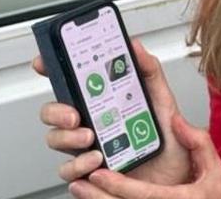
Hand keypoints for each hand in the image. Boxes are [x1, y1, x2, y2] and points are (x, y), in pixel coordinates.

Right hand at [34, 39, 191, 184]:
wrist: (177, 175)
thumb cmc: (167, 139)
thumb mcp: (162, 100)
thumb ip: (149, 70)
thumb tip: (134, 46)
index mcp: (101, 102)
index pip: (69, 83)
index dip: (51, 69)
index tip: (44, 63)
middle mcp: (89, 122)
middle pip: (53, 111)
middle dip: (56, 111)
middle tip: (74, 114)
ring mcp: (86, 147)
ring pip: (56, 139)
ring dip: (67, 138)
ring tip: (90, 138)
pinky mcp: (89, 172)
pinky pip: (69, 170)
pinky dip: (78, 165)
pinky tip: (95, 160)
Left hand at [69, 112, 220, 198]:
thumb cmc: (218, 196)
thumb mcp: (215, 166)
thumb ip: (197, 141)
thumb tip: (176, 121)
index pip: (141, 195)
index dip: (117, 186)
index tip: (99, 173)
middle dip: (97, 197)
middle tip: (79, 182)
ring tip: (80, 188)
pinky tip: (97, 197)